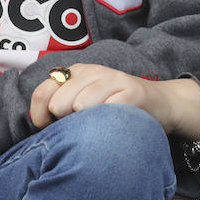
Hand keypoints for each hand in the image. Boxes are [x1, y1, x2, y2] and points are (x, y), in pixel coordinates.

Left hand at [29, 66, 199, 139]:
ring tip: (101, 125)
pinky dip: (106, 123)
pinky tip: (115, 123)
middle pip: (59, 103)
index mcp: (76, 72)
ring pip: (80, 105)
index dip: (40, 116)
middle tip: (85, 126)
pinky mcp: (130, 90)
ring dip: (88, 124)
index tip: (51, 127)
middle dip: (66, 122)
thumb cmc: (116, 108)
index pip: (42, 92)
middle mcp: (92, 71)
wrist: (160, 104)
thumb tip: (40, 123)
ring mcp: (112, 79)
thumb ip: (60, 107)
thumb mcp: (84, 103)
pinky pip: (105, 110)